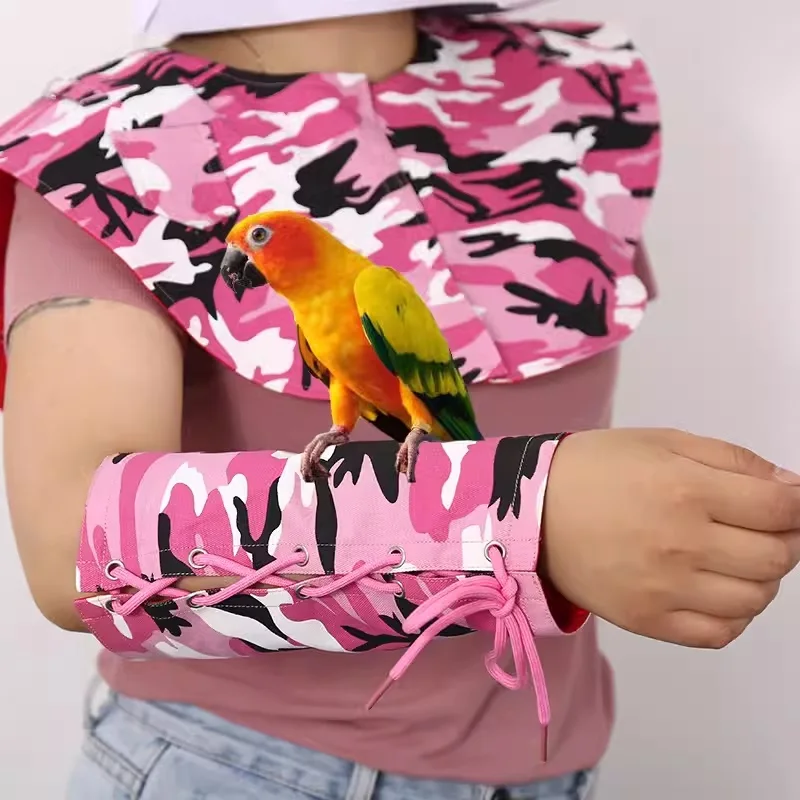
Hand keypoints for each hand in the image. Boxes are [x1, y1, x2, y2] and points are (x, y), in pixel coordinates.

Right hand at [542, 428, 799, 647]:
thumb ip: (731, 459)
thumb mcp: (661, 442)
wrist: (533, 512)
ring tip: (737, 556)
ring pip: (756, 599)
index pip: (781, 509)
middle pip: (777, 557)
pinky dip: (735, 614)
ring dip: (762, 576)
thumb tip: (789, 487)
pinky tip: (717, 588)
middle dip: (785, 538)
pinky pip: (720, 633)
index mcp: (685, 490)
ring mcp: (666, 589)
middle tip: (763, 526)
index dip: (799, 503)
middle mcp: (681, 544)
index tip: (789, 501)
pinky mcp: (649, 621)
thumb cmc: (594, 470)